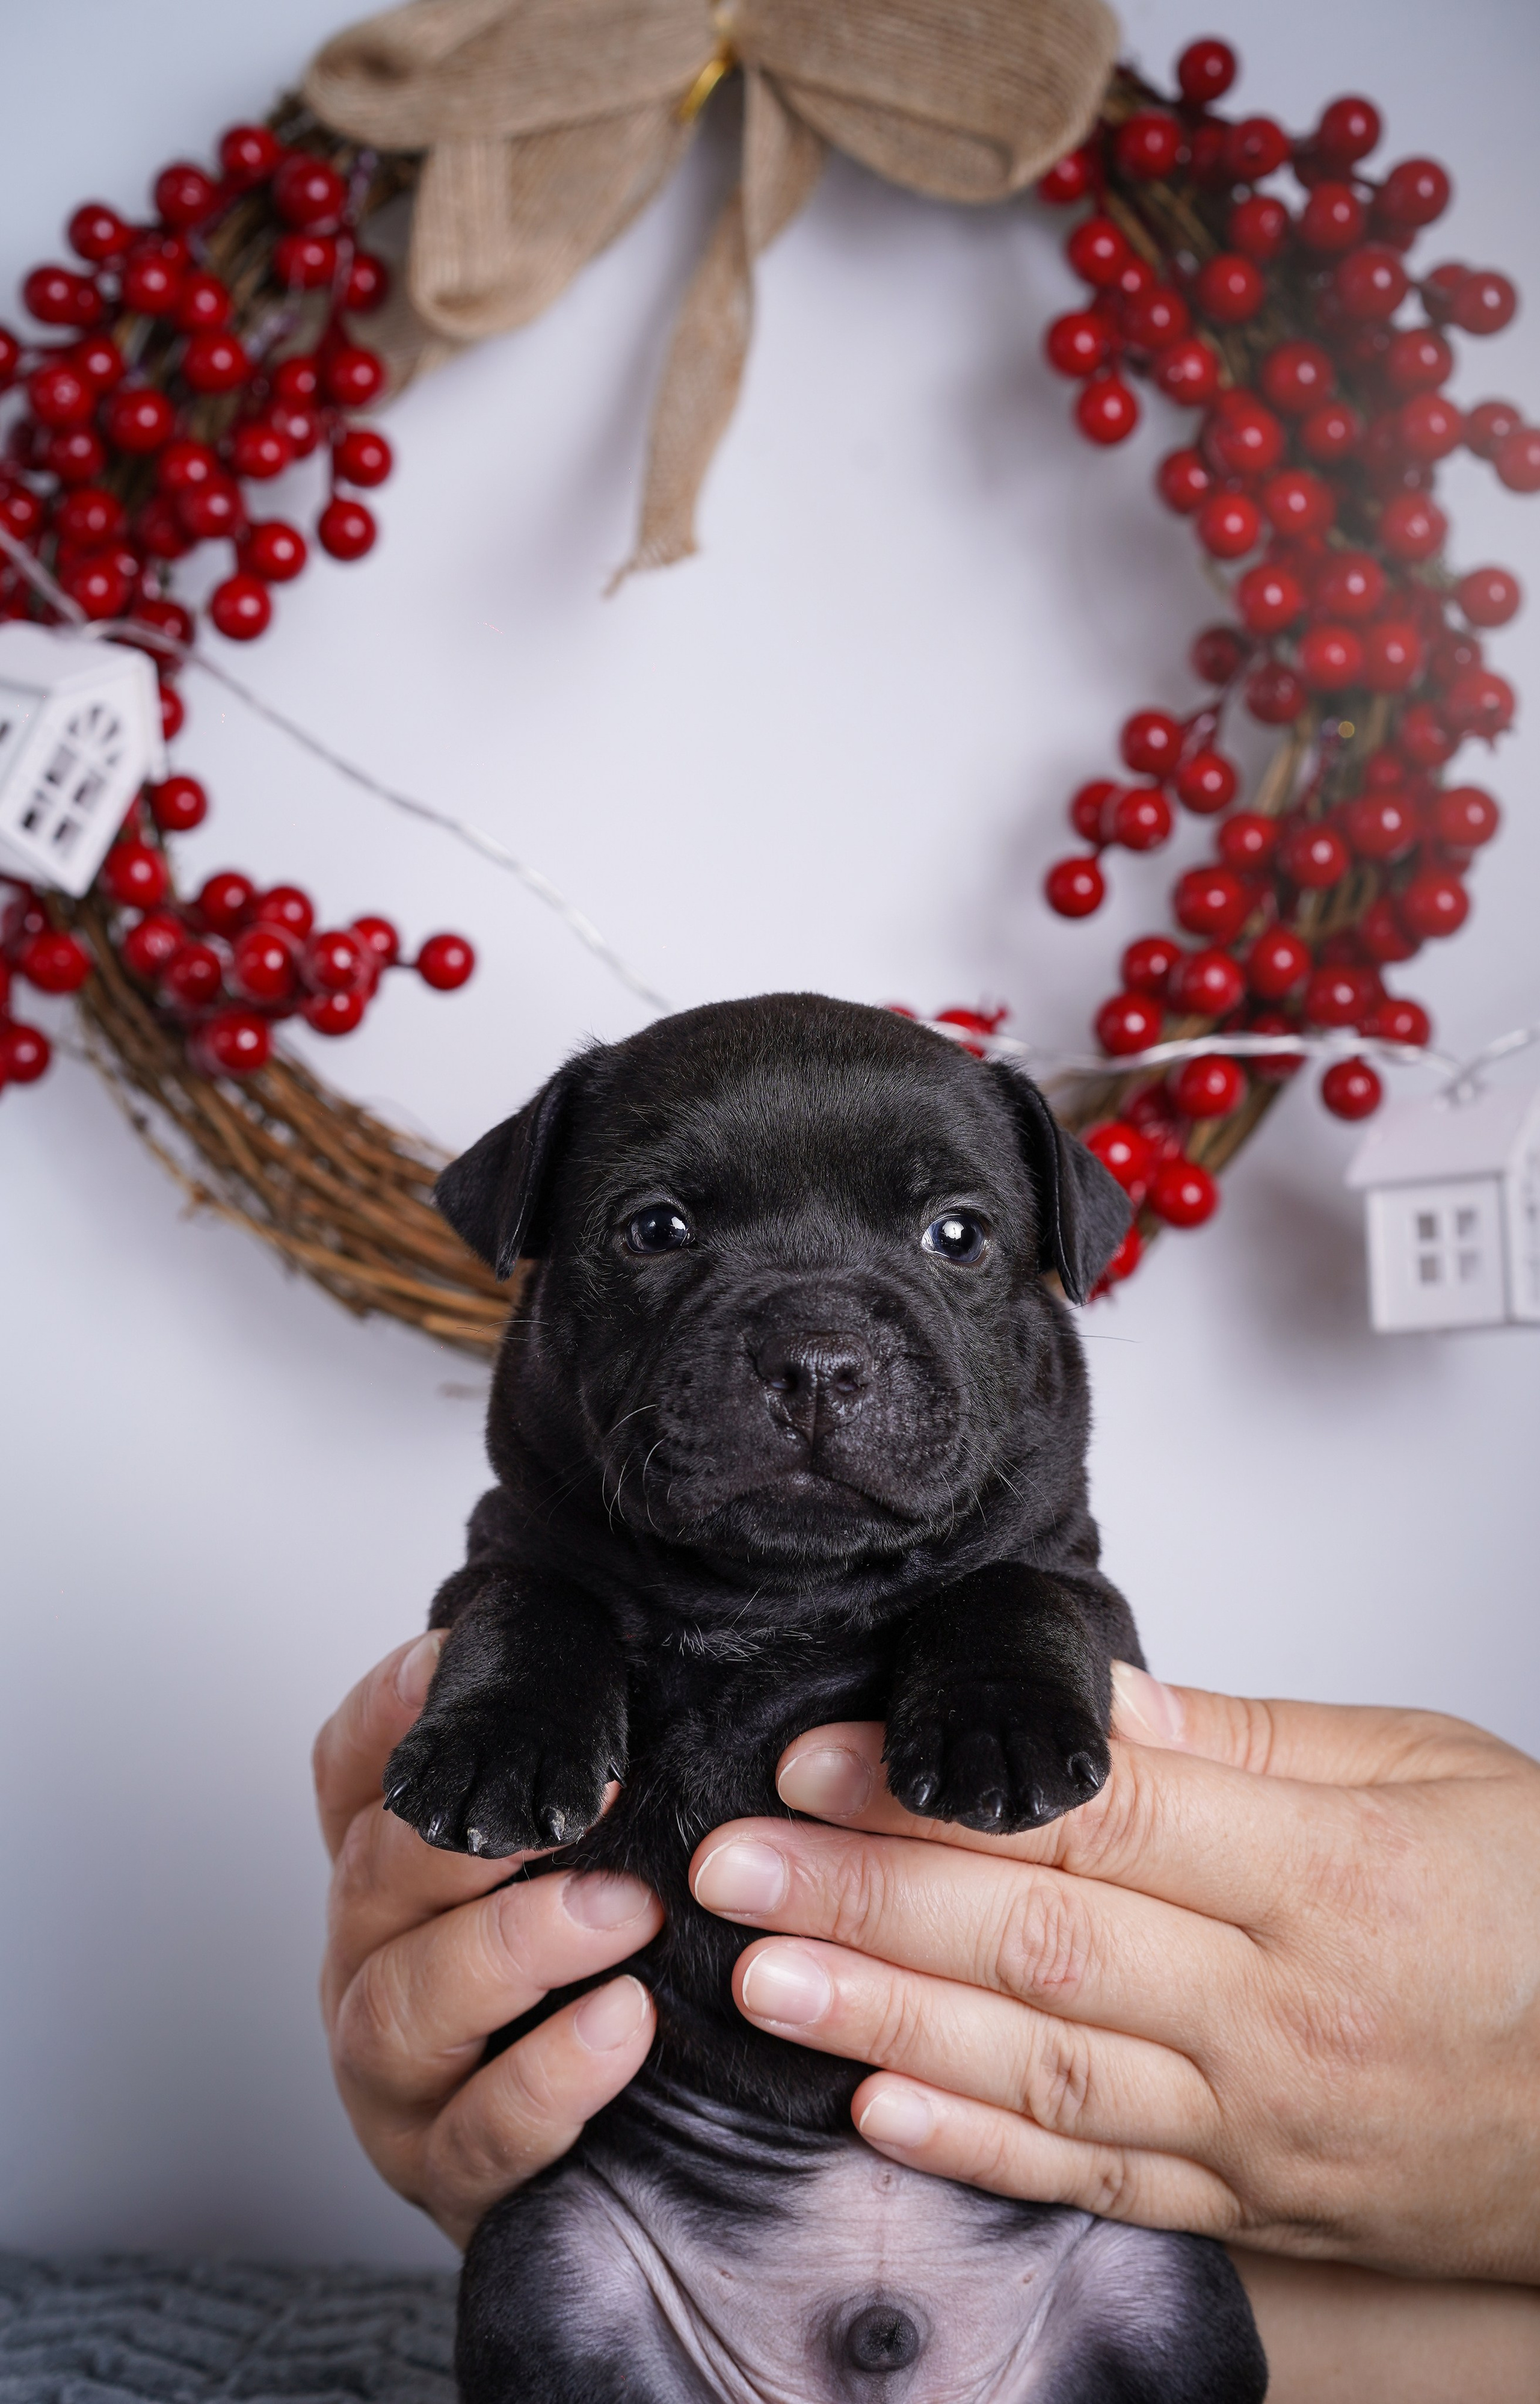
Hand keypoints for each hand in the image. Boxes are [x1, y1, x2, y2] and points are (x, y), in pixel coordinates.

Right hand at [314, 1636, 662, 2246]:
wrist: (636, 2156)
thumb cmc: (605, 1971)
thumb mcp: (582, 1857)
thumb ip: (573, 1775)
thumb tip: (614, 1656)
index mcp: (391, 1876)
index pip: (349, 1773)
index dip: (386, 1711)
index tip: (449, 1658)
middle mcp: (371, 1964)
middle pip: (374, 1877)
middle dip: (468, 1831)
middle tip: (592, 1798)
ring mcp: (397, 2079)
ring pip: (405, 2004)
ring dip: (514, 1947)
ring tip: (627, 1913)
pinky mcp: (450, 2176)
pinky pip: (483, 2129)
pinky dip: (552, 2074)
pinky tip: (625, 2023)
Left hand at [687, 1669, 1539, 2284]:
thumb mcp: (1427, 1774)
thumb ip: (1254, 1741)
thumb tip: (1099, 1704)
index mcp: (1325, 1877)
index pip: (1095, 1821)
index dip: (941, 1791)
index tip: (819, 1756)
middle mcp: (1278, 2009)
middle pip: (1039, 1942)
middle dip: (868, 1897)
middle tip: (732, 1863)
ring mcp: (1257, 2120)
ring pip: (1041, 2068)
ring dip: (884, 2020)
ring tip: (760, 1978)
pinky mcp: (1250, 2201)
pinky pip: (1095, 2178)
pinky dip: (978, 2150)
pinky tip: (874, 2111)